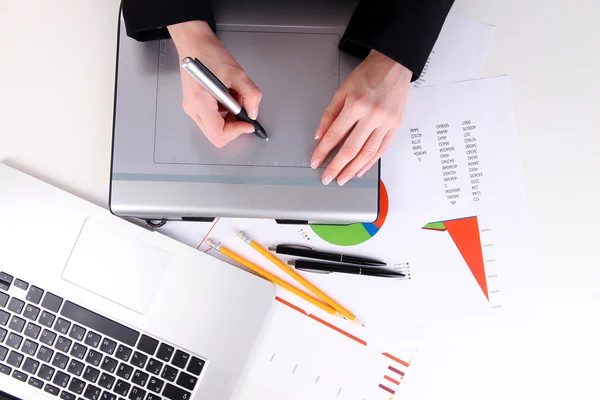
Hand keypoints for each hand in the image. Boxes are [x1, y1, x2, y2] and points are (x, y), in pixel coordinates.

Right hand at [168, 21, 261, 146]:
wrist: (194, 43)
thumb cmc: (209, 53)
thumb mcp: (237, 73)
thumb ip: (250, 95)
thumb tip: (253, 113)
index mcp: (200, 101)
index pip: (218, 134)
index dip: (236, 132)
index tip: (248, 123)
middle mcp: (192, 108)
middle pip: (216, 134)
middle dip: (233, 126)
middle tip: (243, 110)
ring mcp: (191, 108)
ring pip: (215, 128)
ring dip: (229, 119)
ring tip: (234, 98)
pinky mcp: (194, 105)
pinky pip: (212, 119)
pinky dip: (224, 113)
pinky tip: (227, 96)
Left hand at [310, 50, 410, 184]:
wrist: (393, 64)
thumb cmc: (368, 75)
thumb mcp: (342, 90)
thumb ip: (329, 114)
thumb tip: (320, 136)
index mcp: (355, 105)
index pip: (334, 135)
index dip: (323, 151)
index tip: (316, 161)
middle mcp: (372, 116)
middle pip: (350, 149)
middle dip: (336, 166)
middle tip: (327, 178)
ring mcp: (386, 122)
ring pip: (367, 153)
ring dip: (353, 169)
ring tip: (343, 178)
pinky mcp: (395, 126)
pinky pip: (382, 149)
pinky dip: (370, 162)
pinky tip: (360, 170)